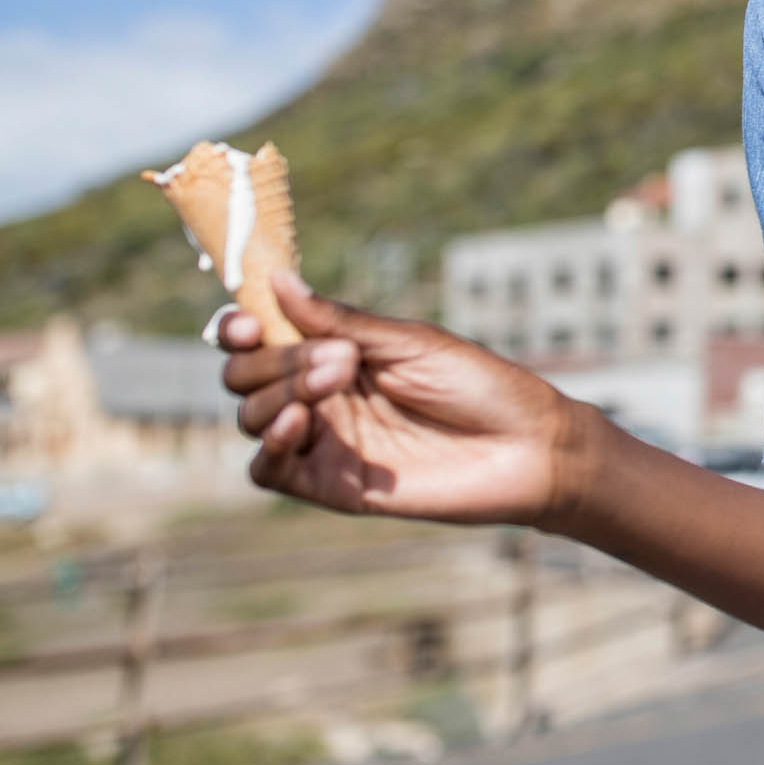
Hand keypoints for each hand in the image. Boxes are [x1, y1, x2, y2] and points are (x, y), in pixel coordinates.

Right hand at [217, 270, 583, 524]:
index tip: (247, 323)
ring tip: (335, 382)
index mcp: (334, 350)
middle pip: (244, 376)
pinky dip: (269, 446)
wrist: (526, 447)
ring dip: (277, 394)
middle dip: (272, 360)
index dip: (238, 327)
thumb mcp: (409, 342)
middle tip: (339, 357)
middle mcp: (321, 394)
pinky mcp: (331, 485)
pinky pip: (268, 471)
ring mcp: (324, 440)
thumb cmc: (479, 384)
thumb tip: (276, 279)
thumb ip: (339, 320)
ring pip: (252, 418)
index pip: (259, 337)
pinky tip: (300, 423)